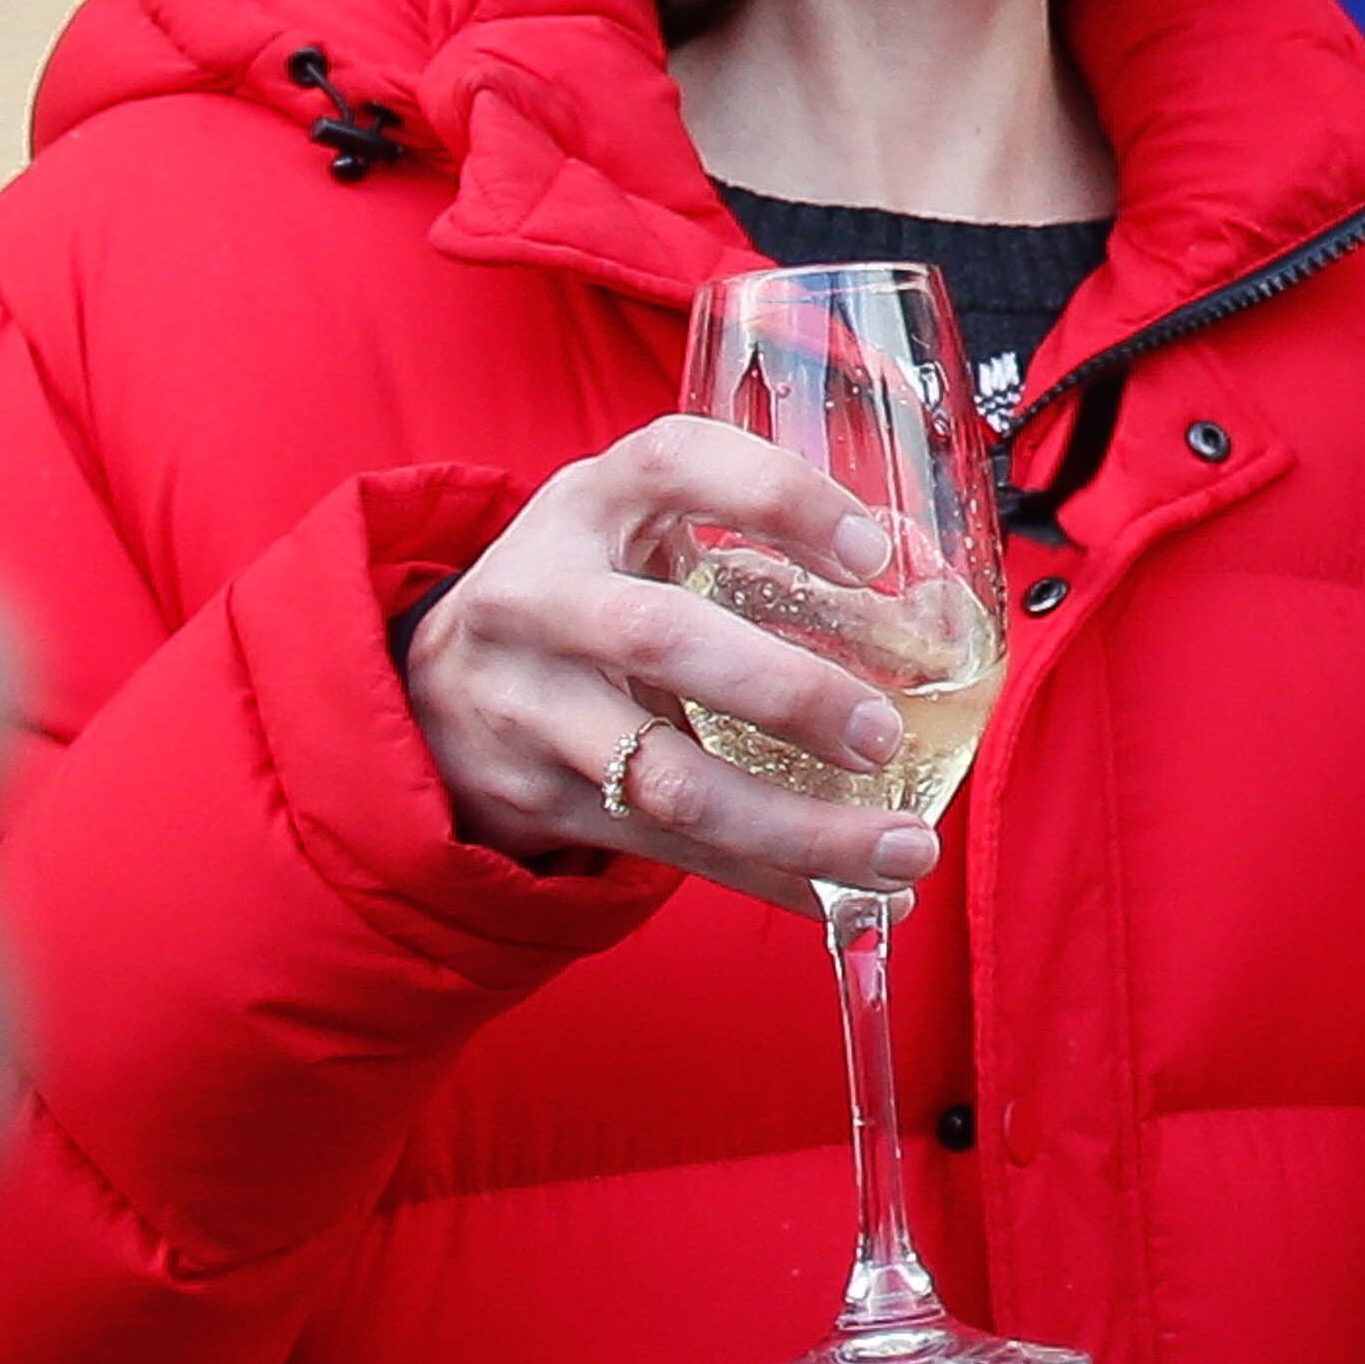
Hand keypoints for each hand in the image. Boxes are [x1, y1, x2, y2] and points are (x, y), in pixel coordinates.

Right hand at [409, 423, 973, 914]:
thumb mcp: (640, 536)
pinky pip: (669, 850)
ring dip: (796, 827)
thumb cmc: (592, 592)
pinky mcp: (539, 798)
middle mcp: (543, 595)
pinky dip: (768, 879)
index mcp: (589, 503)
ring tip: (902, 853)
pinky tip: (848, 899)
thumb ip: (757, 553)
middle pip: (662, 639)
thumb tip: (927, 604)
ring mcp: (530, 705)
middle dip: (788, 692)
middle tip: (882, 734)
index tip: (870, 551)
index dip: (775, 498)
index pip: (675, 464)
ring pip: (666, 780)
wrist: (437, 687)